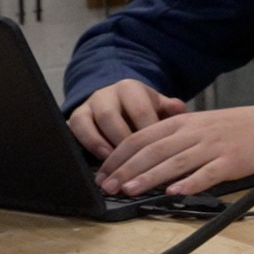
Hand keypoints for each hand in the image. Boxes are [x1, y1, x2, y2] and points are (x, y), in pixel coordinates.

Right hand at [68, 78, 183, 157]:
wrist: (116, 104)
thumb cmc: (141, 110)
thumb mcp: (158, 106)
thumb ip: (170, 109)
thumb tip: (180, 109)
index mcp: (130, 88)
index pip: (140, 110)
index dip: (148, 133)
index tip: (157, 154)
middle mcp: (106, 94)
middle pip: (110, 117)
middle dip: (120, 142)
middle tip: (132, 164)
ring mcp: (87, 106)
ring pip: (87, 122)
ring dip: (99, 145)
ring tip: (112, 165)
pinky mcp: (74, 118)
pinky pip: (73, 130)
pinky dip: (85, 145)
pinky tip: (98, 161)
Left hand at [96, 102, 253, 196]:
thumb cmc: (233, 128)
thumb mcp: (199, 124)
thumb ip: (172, 138)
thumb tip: (142, 156)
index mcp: (182, 123)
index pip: (142, 137)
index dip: (120, 155)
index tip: (103, 173)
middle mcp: (193, 133)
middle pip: (153, 150)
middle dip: (127, 169)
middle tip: (108, 186)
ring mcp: (211, 147)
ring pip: (174, 162)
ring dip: (149, 177)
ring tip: (130, 191)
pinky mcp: (230, 162)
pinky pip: (207, 173)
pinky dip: (190, 183)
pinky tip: (175, 192)